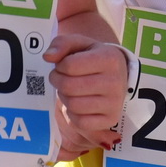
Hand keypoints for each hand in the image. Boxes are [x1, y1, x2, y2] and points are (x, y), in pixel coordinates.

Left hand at [44, 36, 128, 159]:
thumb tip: (48, 57)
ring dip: (64, 98)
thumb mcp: (80, 44)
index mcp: (109, 58)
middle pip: (69, 87)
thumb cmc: (94, 58)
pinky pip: (80, 122)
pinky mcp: (111, 119)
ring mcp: (115, 102)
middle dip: (58, 82)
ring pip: (73, 105)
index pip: (69, 65)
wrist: (117, 75)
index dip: (59, 66)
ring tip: (70, 90)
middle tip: (60, 78)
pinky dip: (73, 115)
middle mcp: (115, 81)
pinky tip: (78, 104)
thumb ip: (62, 44)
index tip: (62, 66)